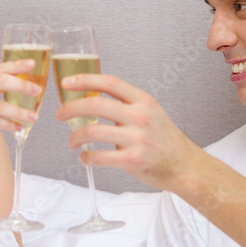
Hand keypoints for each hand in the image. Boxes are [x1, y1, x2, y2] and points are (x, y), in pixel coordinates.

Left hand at [54, 73, 203, 191]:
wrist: (185, 166)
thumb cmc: (165, 140)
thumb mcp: (150, 112)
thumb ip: (126, 105)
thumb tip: (93, 101)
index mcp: (143, 101)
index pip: (109, 82)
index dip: (85, 80)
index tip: (66, 83)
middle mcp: (140, 116)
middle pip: (95, 104)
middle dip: (70, 108)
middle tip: (60, 115)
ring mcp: (137, 138)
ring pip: (93, 130)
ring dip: (75, 136)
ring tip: (72, 141)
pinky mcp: (133, 160)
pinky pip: (99, 156)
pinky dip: (86, 157)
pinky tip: (85, 157)